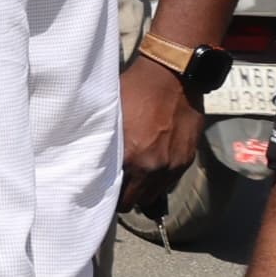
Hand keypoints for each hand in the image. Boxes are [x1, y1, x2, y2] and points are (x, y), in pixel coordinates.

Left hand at [119, 54, 202, 209]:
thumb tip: (88, 161)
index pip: (117, 197)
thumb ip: (104, 144)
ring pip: (154, 194)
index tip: (104, 189)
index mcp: (131, 158)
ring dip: (144, 189)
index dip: (109, 196)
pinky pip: (170, 180)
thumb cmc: (136, 90)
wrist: (173, 75)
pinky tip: (152, 162)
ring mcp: (173, 164)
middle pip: (135, 201)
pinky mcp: (187, 158)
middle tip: (118, 183)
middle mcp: (154, 166)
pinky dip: (160, 177)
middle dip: (125, 196)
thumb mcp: (110, 116)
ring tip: (135, 174)